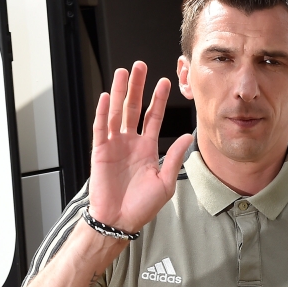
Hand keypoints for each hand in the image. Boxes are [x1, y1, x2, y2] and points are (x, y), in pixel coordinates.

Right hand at [88, 61, 192, 232]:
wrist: (120, 220)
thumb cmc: (142, 206)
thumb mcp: (166, 181)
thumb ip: (175, 157)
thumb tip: (188, 137)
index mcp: (147, 148)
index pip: (153, 117)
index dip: (158, 99)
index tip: (164, 82)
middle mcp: (130, 143)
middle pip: (134, 108)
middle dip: (138, 87)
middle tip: (141, 66)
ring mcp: (114, 145)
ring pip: (117, 112)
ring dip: (121, 92)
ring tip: (124, 73)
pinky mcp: (100, 152)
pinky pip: (101, 128)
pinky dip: (104, 112)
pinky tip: (108, 96)